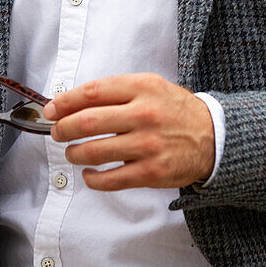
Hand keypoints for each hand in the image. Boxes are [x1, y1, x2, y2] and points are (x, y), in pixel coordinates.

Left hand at [43, 73, 214, 191]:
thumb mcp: (151, 86)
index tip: (51, 109)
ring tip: (72, 153)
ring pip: (94, 152)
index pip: (92, 92)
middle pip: (88, 122)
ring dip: (74, 154)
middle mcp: (144, 114)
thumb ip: (117, 91)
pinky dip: (92, 179)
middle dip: (63, 129)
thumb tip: (74, 102)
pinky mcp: (151, 172)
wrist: (214, 136)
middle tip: (56, 132)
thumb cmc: (175, 110)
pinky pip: (111, 179)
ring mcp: (147, 145)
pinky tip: (89, 174)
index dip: (65, 101)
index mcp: (142, 88)